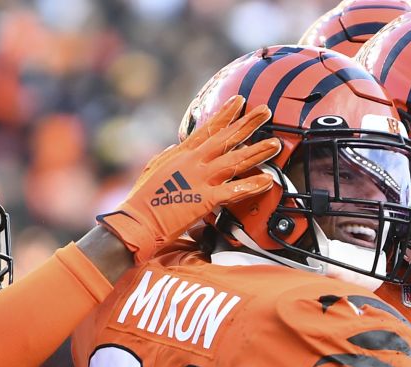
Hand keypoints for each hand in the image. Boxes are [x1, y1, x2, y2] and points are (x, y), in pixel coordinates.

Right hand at [99, 95, 279, 262]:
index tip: (239, 100)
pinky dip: (250, 186)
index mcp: (181, 154)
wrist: (136, 221)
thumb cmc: (142, 199)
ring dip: (256, 152)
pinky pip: (233, 191)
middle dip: (247, 124)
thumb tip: (176, 144)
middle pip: (226, 139)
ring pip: (234, 161)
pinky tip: (267, 181)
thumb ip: (169, 155)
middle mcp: (193, 162)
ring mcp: (199, 179)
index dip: (225, 114)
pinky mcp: (203, 200)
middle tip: (266, 111)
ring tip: (275, 144)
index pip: (208, 129)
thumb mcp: (154, 168)